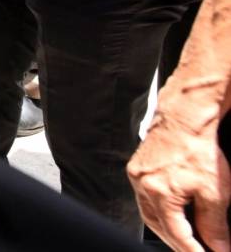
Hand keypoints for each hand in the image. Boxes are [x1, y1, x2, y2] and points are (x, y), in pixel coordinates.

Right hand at [128, 101, 230, 251]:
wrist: (185, 117)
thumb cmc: (199, 149)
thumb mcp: (215, 192)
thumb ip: (214, 225)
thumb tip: (218, 248)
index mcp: (159, 192)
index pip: (176, 234)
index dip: (193, 251)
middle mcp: (142, 185)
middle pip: (159, 227)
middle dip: (178, 244)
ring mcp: (136, 176)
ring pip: (150, 215)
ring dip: (168, 231)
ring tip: (186, 241)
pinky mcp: (137, 169)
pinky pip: (145, 200)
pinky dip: (161, 214)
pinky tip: (173, 217)